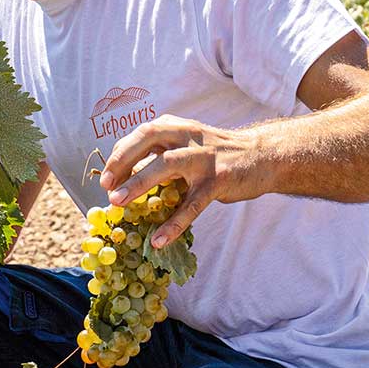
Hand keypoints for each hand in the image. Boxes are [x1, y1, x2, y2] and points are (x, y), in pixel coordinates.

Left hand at [97, 116, 273, 247]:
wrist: (263, 156)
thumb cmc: (217, 154)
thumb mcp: (188, 145)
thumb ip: (161, 154)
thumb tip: (124, 177)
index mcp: (177, 127)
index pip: (141, 134)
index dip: (120, 154)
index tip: (106, 177)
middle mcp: (188, 136)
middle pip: (149, 138)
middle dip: (122, 160)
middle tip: (105, 185)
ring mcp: (204, 157)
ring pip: (166, 165)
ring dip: (138, 182)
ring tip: (117, 202)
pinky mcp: (219, 180)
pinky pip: (192, 204)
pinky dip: (174, 223)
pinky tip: (158, 240)